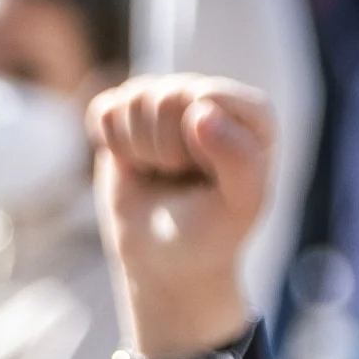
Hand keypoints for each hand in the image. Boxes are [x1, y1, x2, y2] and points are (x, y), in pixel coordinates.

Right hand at [88, 75, 269, 358]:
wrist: (165, 261)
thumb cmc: (209, 234)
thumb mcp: (238, 208)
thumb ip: (238, 159)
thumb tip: (200, 110)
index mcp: (253, 115)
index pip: (207, 97)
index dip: (195, 143)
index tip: (205, 177)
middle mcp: (212, 98)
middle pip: (167, 98)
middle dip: (165, 149)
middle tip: (178, 179)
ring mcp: (168, 100)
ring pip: (134, 101)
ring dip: (140, 149)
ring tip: (160, 173)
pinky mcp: (130, 112)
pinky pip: (105, 110)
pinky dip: (112, 144)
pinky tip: (135, 164)